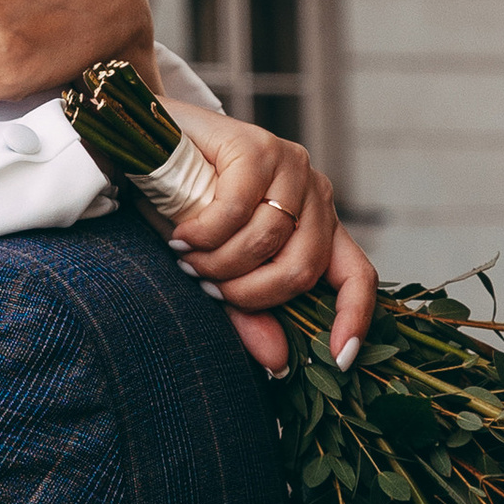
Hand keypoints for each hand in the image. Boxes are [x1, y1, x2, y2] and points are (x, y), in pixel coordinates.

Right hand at [160, 112, 375, 377]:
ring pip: (268, 240)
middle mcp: (314, 193)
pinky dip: (204, 234)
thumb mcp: (217, 266)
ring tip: (188, 258)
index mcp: (318, 225)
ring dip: (219, 263)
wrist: (145, 141)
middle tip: (209, 288)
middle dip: (250, 293)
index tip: (338, 359)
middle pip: (303, 268)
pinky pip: (236, 210)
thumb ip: (248, 310)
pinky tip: (182, 236)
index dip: (355, 319)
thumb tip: (279, 363)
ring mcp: (289, 165)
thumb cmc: (184, 206)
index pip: (358, 275)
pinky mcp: (256, 145)